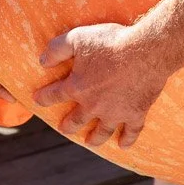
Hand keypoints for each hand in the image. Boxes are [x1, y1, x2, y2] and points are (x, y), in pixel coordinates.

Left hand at [34, 22, 167, 151]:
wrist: (146, 51)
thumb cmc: (111, 42)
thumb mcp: (77, 38)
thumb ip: (56, 49)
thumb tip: (42, 61)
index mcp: (77, 87)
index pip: (54, 95)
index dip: (44, 97)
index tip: (38, 99)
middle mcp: (93, 105)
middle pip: (77, 120)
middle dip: (68, 125)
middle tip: (63, 129)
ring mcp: (115, 112)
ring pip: (102, 131)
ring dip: (95, 138)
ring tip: (90, 142)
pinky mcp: (136, 113)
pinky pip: (131, 131)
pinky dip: (127, 139)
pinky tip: (123, 146)